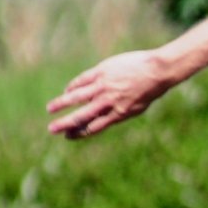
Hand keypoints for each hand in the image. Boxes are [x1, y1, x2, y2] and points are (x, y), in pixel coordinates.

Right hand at [47, 48, 172, 138]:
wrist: (157, 71)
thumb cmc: (149, 90)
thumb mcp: (136, 107)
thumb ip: (117, 112)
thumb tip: (100, 114)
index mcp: (118, 114)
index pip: (94, 127)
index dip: (80, 133)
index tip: (68, 136)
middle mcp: (108, 102)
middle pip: (82, 116)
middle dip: (65, 124)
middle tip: (52, 129)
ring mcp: (103, 87)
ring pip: (76, 97)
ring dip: (61, 103)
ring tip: (50, 109)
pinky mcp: (101, 72)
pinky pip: (82, 81)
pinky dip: (72, 86)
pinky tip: (67, 90)